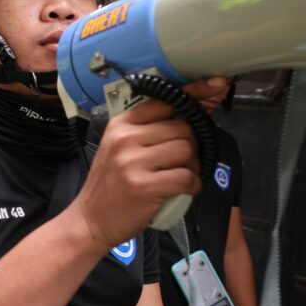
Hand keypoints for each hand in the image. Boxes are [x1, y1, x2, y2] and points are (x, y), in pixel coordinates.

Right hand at [70, 78, 227, 249]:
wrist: (90, 219)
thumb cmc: (111, 184)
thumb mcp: (118, 147)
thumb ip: (148, 130)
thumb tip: (190, 114)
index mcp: (122, 124)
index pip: (164, 100)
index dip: (194, 93)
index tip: (214, 86)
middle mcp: (126, 139)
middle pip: (182, 127)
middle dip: (192, 145)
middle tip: (183, 161)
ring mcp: (133, 162)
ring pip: (187, 150)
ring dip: (193, 165)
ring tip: (181, 176)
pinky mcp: (143, 186)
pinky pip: (185, 177)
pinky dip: (192, 185)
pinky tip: (183, 189)